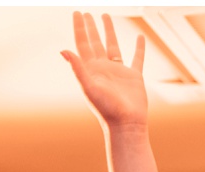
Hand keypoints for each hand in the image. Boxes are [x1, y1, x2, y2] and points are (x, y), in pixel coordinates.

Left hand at [62, 12, 147, 128]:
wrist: (126, 124)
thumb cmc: (107, 109)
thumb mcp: (89, 87)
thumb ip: (78, 69)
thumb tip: (63, 51)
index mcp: (91, 70)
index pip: (83, 44)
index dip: (79, 29)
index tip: (77, 13)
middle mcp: (103, 69)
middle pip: (95, 42)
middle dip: (90, 28)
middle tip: (86, 13)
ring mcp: (119, 72)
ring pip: (113, 46)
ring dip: (109, 32)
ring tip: (105, 17)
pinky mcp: (134, 77)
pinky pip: (137, 58)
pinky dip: (139, 48)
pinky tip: (140, 38)